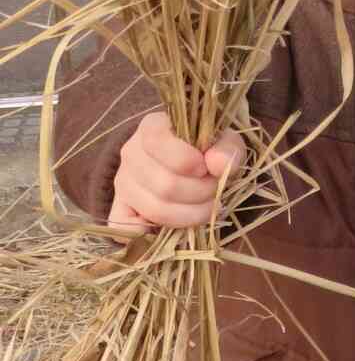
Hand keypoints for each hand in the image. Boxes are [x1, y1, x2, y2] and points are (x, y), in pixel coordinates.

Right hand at [109, 112, 244, 230]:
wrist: (195, 164)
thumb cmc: (210, 150)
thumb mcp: (226, 141)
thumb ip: (228, 149)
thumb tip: (218, 164)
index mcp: (152, 127)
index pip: (157, 143)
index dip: (186, 161)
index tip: (206, 169)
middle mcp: (131, 152)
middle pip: (165, 184)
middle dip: (201, 193)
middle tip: (217, 190)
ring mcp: (123, 182)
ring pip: (155, 209)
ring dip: (191, 214)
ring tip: (208, 206)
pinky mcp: (120, 207)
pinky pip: (123, 225)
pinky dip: (147, 233)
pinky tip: (170, 229)